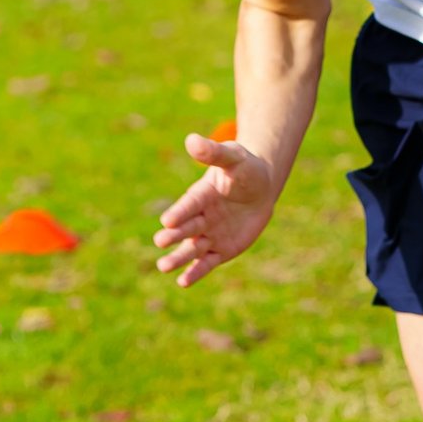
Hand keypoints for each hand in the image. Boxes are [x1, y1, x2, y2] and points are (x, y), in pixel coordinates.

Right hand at [153, 134, 277, 286]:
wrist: (261, 188)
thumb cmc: (245, 169)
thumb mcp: (234, 157)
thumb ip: (214, 152)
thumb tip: (191, 140)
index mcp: (201, 195)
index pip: (189, 205)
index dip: (180, 212)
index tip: (167, 220)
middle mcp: (201, 217)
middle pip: (186, 228)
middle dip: (174, 235)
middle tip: (161, 241)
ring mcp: (209, 235)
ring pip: (192, 249)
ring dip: (179, 258)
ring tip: (164, 266)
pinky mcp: (220, 250)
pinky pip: (207, 263)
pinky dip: (196, 272)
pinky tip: (183, 282)